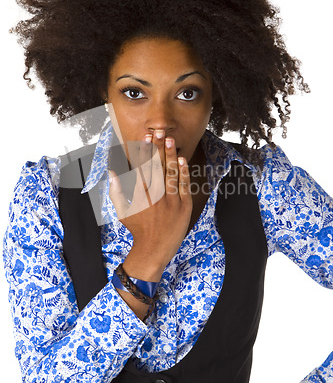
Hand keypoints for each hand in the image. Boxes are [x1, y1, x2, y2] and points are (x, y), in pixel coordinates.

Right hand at [108, 129, 192, 280]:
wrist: (154, 250)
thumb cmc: (137, 230)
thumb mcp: (122, 211)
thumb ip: (116, 191)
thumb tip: (111, 173)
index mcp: (141, 196)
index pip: (143, 169)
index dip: (145, 152)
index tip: (145, 139)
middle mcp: (156, 196)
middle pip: (157, 167)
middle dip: (158, 148)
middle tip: (160, 132)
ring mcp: (171, 201)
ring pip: (171, 174)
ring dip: (171, 156)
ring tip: (170, 140)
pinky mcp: (184, 207)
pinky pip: (184, 186)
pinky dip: (184, 172)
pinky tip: (182, 160)